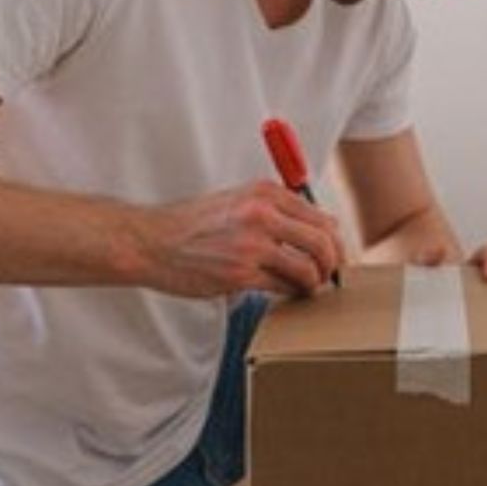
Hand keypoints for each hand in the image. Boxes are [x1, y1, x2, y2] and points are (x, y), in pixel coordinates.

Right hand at [144, 181, 344, 297]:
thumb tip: (321, 228)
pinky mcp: (240, 273)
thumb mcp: (237, 200)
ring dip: (315, 282)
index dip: (335, 240)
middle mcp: (262, 214)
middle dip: (333, 263)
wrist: (152, 241)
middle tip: (331, 275)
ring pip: (308, 267)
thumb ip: (276, 210)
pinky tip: (288, 293)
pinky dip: (292, 292)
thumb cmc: (195, 224)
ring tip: (309, 287)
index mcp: (264, 192)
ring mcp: (252, 244)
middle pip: (323, 241)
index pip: (321, 217)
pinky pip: (284, 286)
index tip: (335, 254)